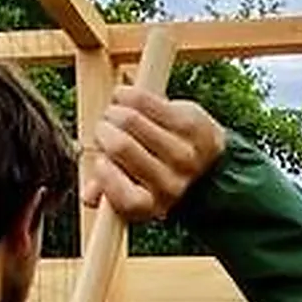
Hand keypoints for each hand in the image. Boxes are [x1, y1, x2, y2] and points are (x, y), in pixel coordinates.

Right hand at [79, 86, 225, 221]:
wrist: (212, 169)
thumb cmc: (160, 179)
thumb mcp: (136, 194)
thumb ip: (109, 194)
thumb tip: (89, 197)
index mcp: (152, 206)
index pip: (123, 194)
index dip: (103, 172)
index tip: (100, 159)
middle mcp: (172, 184)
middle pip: (120, 145)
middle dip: (104, 131)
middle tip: (105, 127)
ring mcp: (185, 154)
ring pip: (131, 119)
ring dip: (115, 110)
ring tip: (116, 112)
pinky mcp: (191, 124)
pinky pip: (147, 101)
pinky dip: (128, 95)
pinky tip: (125, 97)